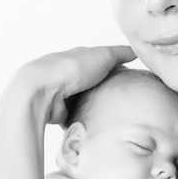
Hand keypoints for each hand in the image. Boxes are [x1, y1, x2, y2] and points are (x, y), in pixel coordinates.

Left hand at [7, 45, 135, 123]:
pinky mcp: (60, 113)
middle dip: (106, 91)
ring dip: (97, 108)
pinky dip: (87, 122)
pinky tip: (100, 126)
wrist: (42, 91)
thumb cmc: (71, 68)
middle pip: (93, 85)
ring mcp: (63, 95)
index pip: (99, 63)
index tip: (130, 79)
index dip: (114, 70)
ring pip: (86, 102)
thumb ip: (120, 53)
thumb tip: (135, 52)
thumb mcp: (103, 54)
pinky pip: (78, 119)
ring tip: (117, 116)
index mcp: (78, 59)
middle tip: (127, 101)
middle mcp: (69, 76)